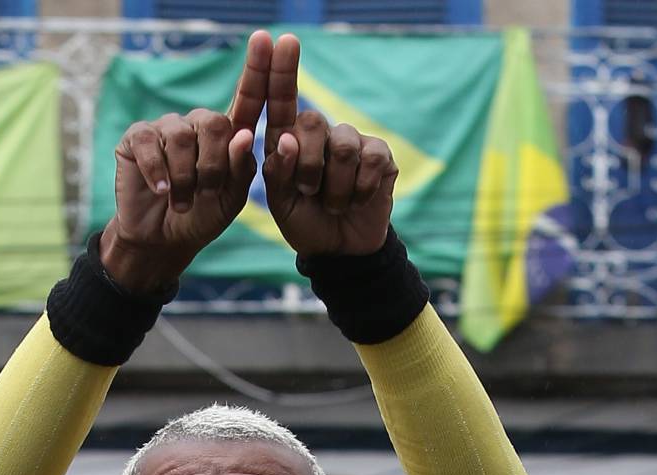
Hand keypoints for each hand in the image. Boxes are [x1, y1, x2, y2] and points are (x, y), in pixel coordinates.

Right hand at [102, 31, 276, 297]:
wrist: (162, 241)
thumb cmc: (200, 218)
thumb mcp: (230, 200)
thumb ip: (241, 169)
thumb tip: (244, 134)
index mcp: (228, 135)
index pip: (248, 97)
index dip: (258, 69)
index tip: (268, 38)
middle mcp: (198, 123)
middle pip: (213, 123)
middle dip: (213, 166)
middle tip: (206, 193)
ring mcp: (167, 127)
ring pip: (182, 137)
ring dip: (184, 178)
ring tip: (181, 202)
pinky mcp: (138, 136)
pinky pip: (150, 143)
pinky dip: (157, 171)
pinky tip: (160, 190)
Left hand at [253, 32, 397, 259]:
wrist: (342, 252)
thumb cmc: (306, 224)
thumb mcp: (281, 204)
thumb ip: (277, 172)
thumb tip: (285, 139)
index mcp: (288, 139)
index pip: (281, 99)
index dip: (282, 70)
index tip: (282, 40)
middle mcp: (320, 132)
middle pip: (312, 122)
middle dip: (308, 167)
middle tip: (310, 192)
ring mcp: (352, 140)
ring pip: (343, 146)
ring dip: (336, 188)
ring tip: (335, 204)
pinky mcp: (379, 155)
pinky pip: (369, 161)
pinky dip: (360, 191)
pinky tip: (357, 201)